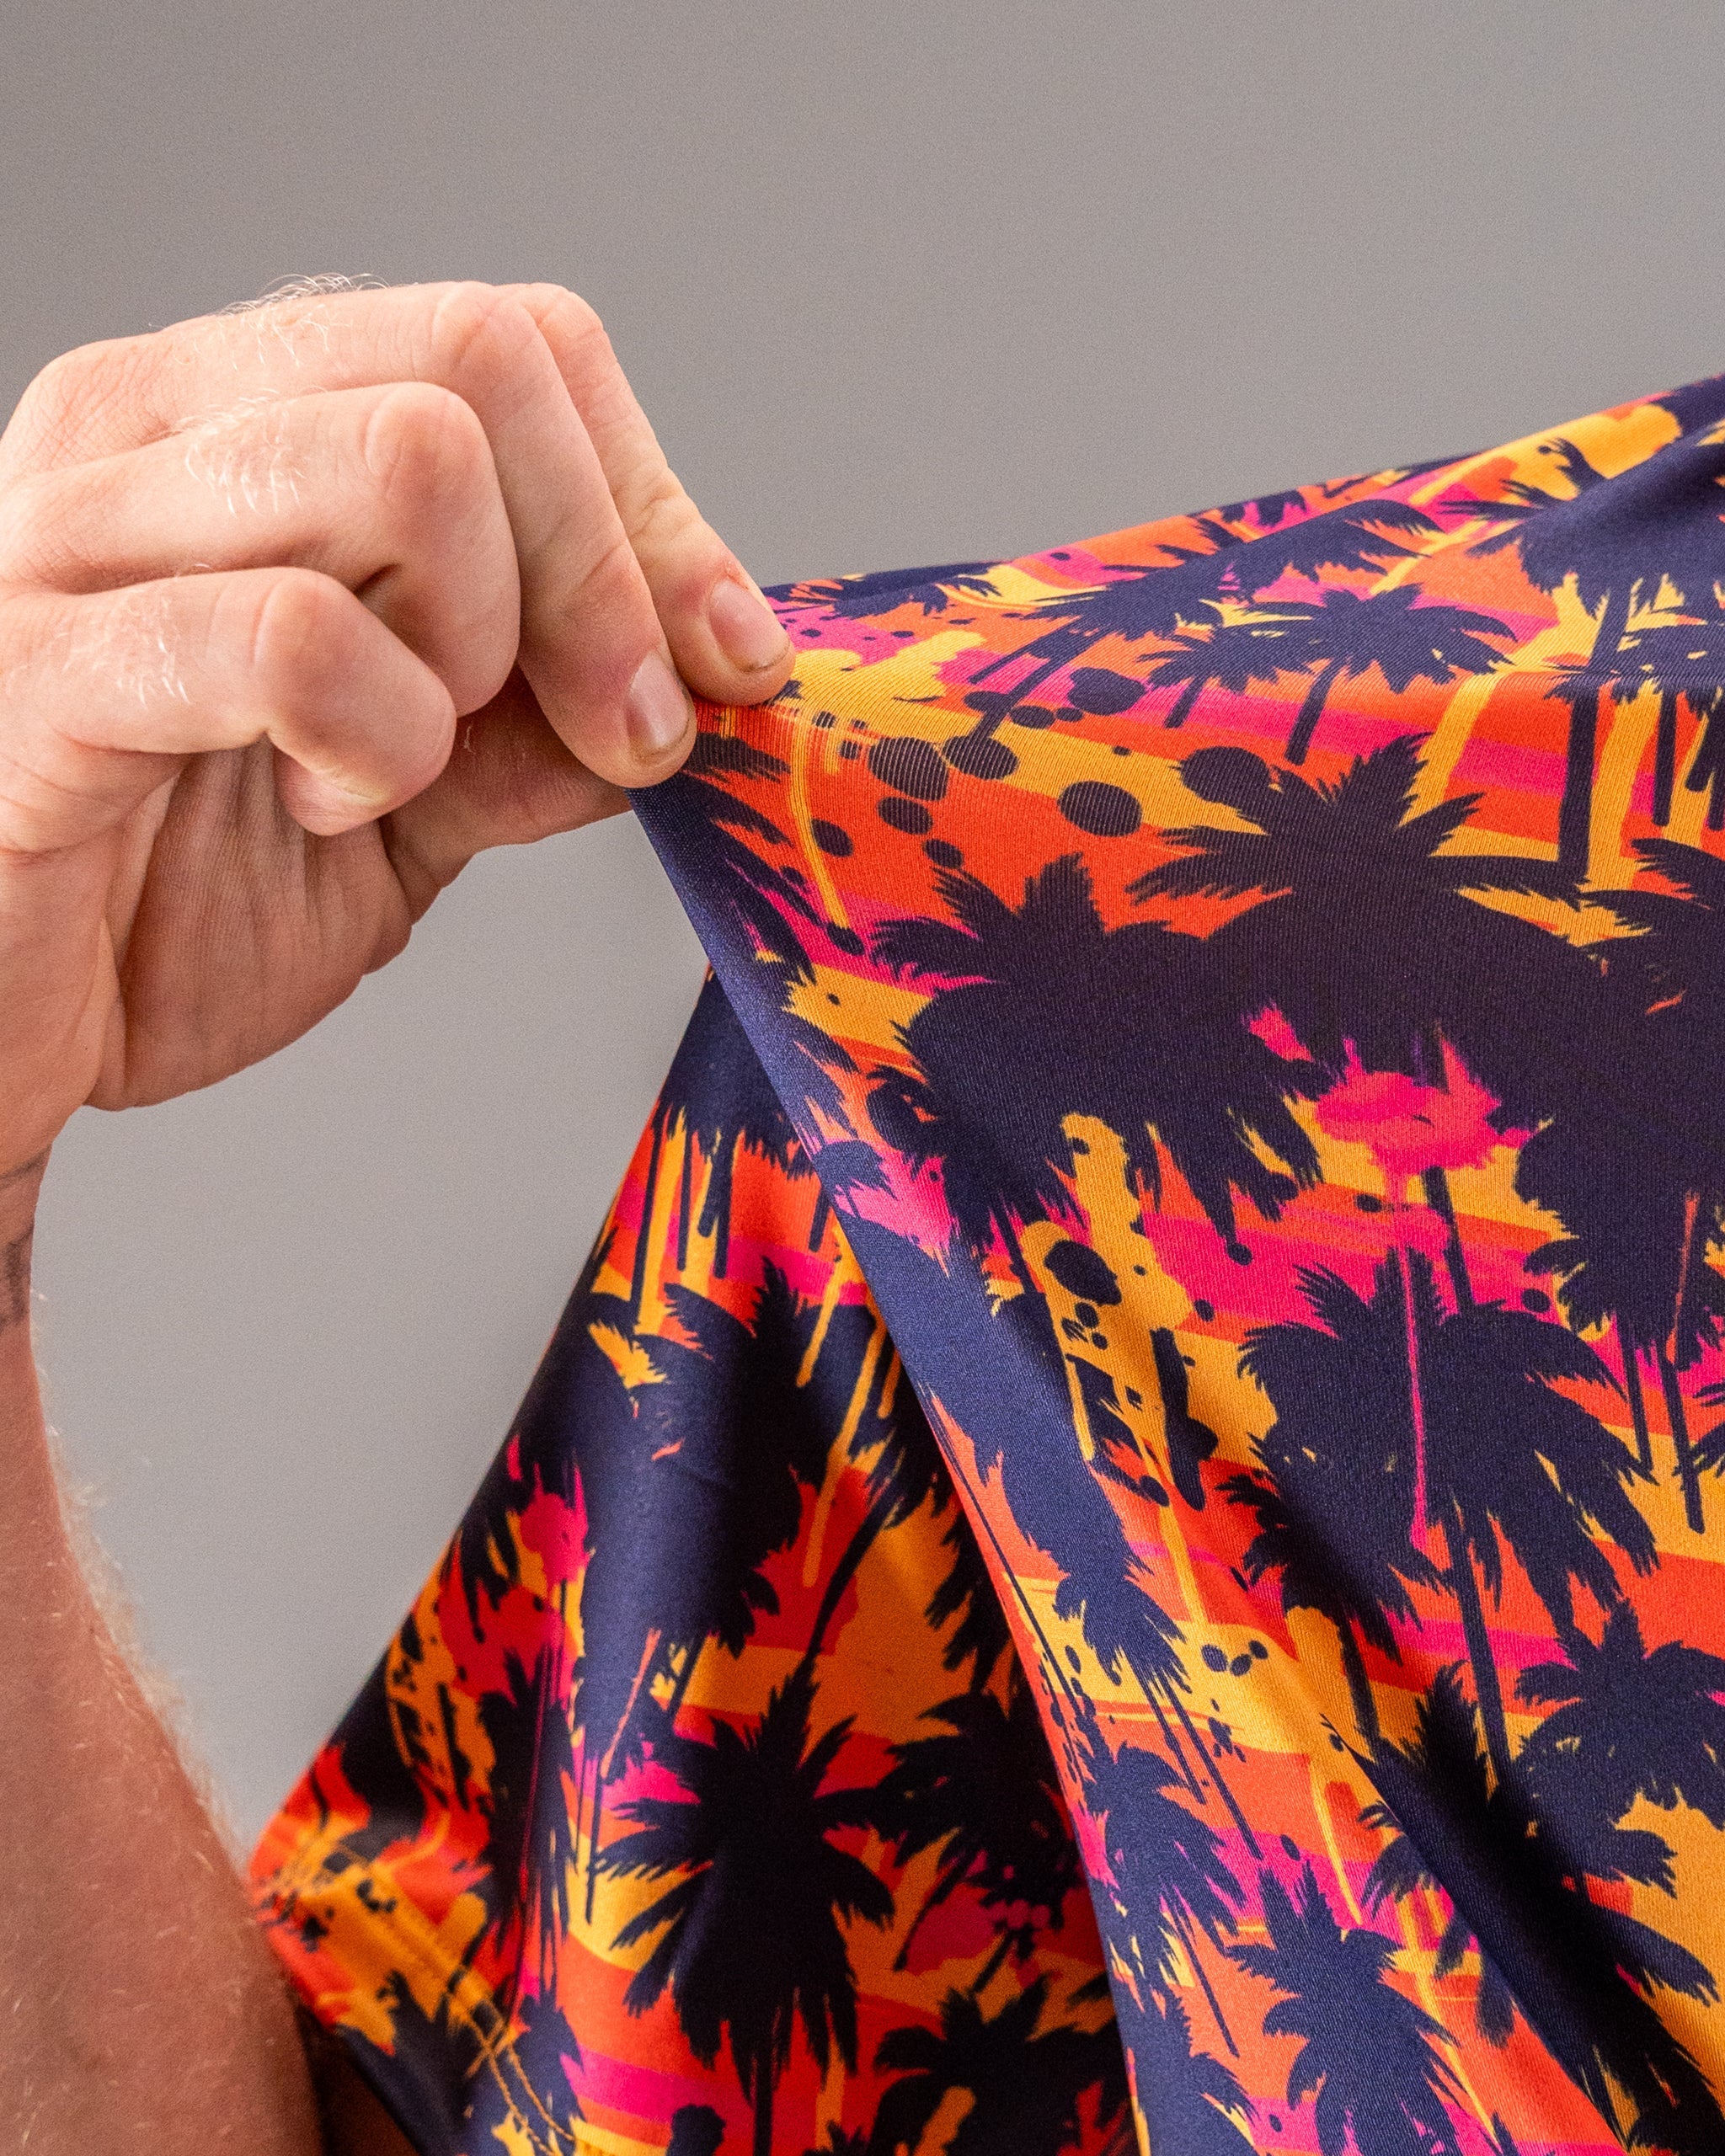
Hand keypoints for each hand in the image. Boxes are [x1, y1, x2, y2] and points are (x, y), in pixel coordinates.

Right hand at [0, 279, 792, 1183]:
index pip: (517, 338)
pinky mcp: (40, 663)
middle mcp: (152, 422)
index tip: (722, 662)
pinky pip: (295, 638)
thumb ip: (543, 720)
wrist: (8, 1032)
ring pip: (409, 462)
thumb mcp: (418, 799)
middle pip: (483, 362)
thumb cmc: (171, 898)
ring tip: (394, 766)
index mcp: (240, 415)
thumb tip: (709, 667)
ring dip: (475, 656)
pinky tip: (318, 804)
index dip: (654, 509)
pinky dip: (373, 744)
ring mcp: (80, 528)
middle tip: (615, 733)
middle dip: (606, 574)